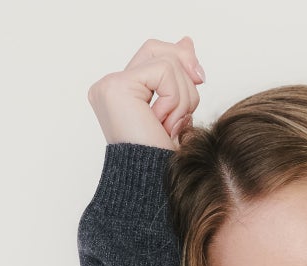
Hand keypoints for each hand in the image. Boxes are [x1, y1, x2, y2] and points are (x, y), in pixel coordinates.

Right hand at [89, 37, 205, 148]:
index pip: (153, 54)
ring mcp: (109, 86)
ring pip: (167, 63)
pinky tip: (162, 123)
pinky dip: (175, 100)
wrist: (152, 184)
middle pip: (158, 49)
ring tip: (170, 125)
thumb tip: (186, 40)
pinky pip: (164, 73)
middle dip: (185, 67)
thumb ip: (177, 73)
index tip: (199, 76)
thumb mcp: (177, 106)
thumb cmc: (163, 156)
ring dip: (183, 97)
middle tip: (197, 86)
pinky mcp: (116, 87)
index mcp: (118, 93)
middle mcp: (107, 87)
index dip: (180, 60)